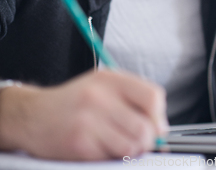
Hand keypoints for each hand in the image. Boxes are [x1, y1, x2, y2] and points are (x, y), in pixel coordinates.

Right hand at [0, 69, 167, 160]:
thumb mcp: (102, 87)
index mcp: (110, 78)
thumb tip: (161, 127)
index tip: (155, 126)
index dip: (159, 116)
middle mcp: (99, 96)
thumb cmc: (74, 102)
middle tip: (138, 142)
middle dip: (147, 140)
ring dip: (130, 152)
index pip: (152, 96)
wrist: (33, 115)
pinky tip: (98, 148)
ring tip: (118, 145)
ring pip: (132, 146)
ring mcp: (88, 119)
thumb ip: (132, 99)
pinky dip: (110, 159)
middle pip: (146, 127)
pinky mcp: (78, 143)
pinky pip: (111, 159)